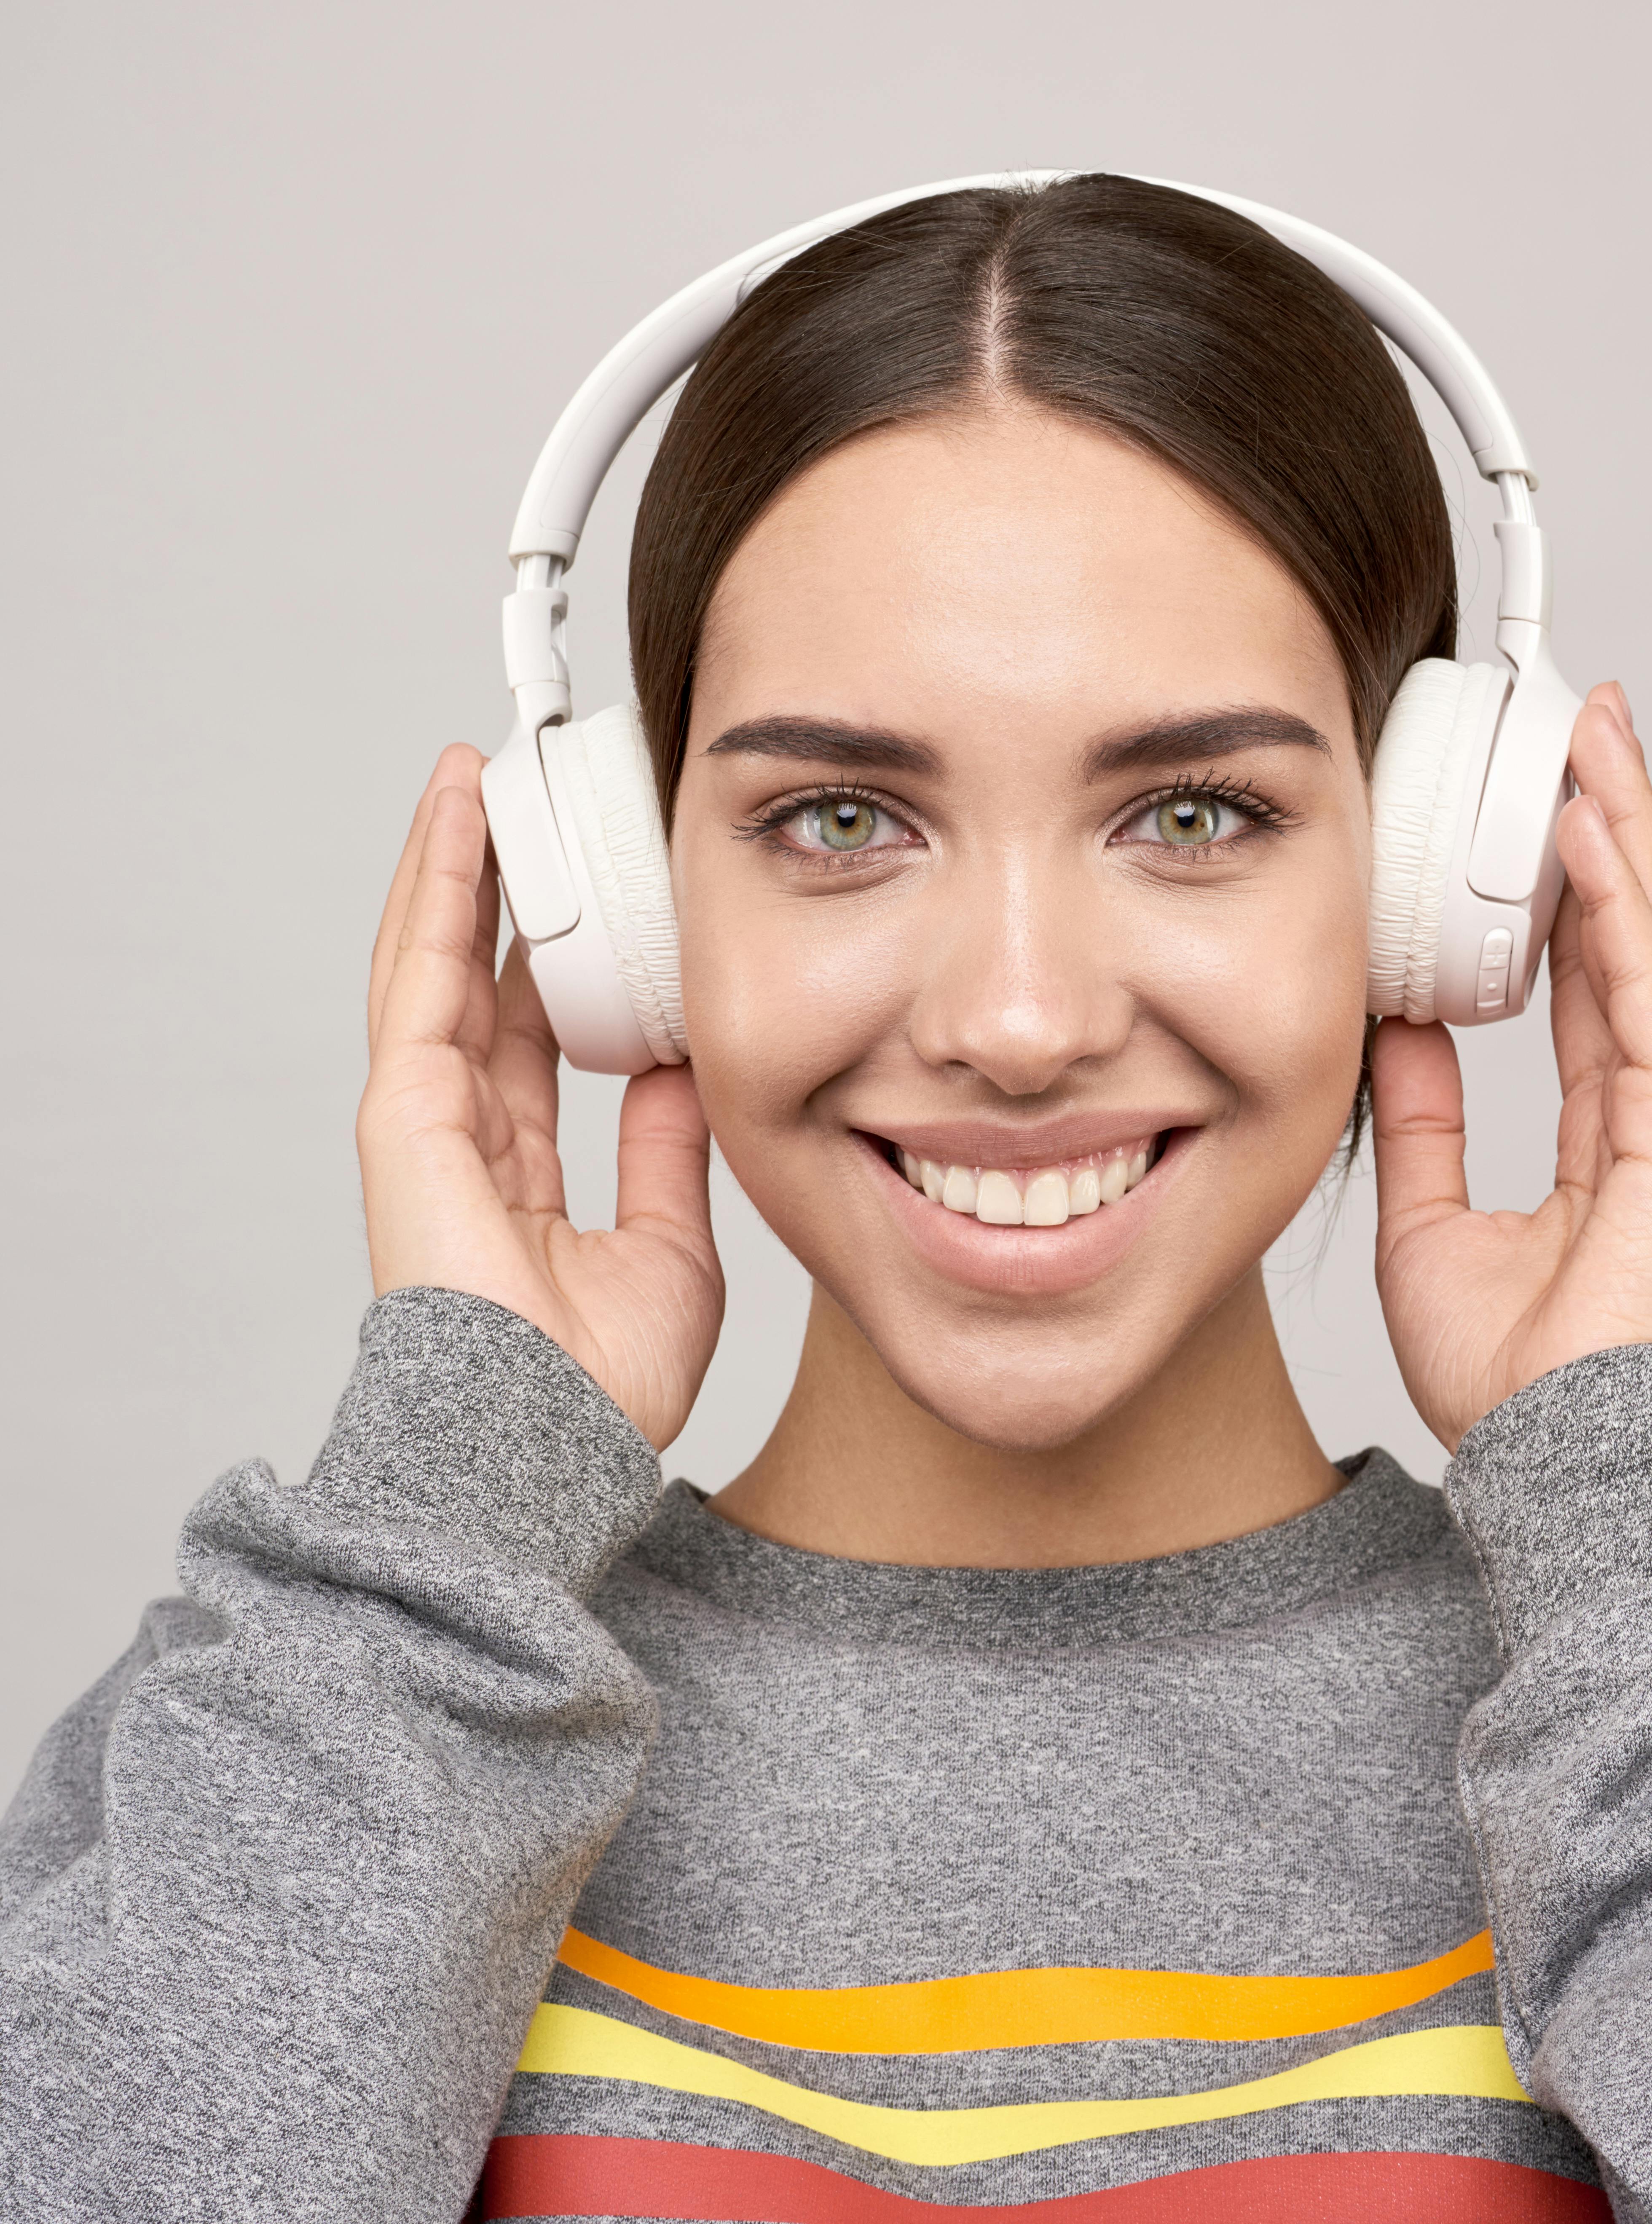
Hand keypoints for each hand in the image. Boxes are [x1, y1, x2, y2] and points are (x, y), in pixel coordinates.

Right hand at [355, 745, 722, 1449]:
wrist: (554, 1446)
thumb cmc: (600, 1387)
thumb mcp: (669, 1243)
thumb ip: (664, 1154)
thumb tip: (675, 1075)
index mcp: (513, 1168)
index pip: (520, 1031)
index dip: (540, 954)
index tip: (570, 886)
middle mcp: (460, 1135)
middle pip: (467, 978)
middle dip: (488, 886)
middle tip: (513, 799)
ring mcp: (422, 1119)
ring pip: (432, 956)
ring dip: (453, 862)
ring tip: (475, 776)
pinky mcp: (404, 1109)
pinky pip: (422, 972)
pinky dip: (438, 888)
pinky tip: (456, 819)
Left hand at [1372, 683, 1651, 1453]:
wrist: (1548, 1464)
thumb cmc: (1507, 1376)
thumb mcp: (1431, 1216)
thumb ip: (1424, 1116)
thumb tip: (1397, 1025)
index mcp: (1608, 1123)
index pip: (1595, 970)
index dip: (1575, 880)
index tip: (1547, 796)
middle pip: (1638, 932)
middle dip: (1613, 820)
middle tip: (1587, 722)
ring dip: (1624, 832)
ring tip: (1592, 737)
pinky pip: (1647, 992)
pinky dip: (1621, 906)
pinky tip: (1590, 832)